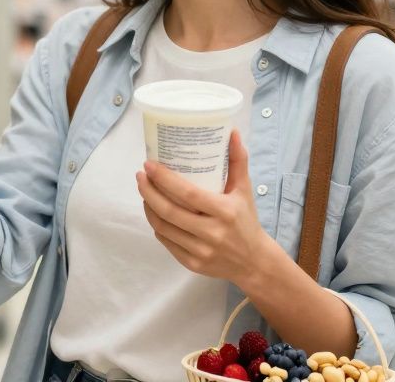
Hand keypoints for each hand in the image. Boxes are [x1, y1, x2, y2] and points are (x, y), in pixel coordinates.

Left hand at [136, 130, 275, 289]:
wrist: (253, 262)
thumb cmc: (246, 220)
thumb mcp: (244, 190)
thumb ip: (237, 160)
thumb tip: (232, 132)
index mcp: (224, 211)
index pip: (187, 194)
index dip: (164, 179)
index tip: (149, 165)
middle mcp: (212, 233)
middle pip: (169, 211)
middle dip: (148, 191)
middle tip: (140, 176)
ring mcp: (200, 251)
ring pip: (163, 227)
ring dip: (148, 207)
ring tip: (145, 191)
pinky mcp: (192, 263)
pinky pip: (166, 242)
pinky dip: (156, 225)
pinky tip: (154, 212)